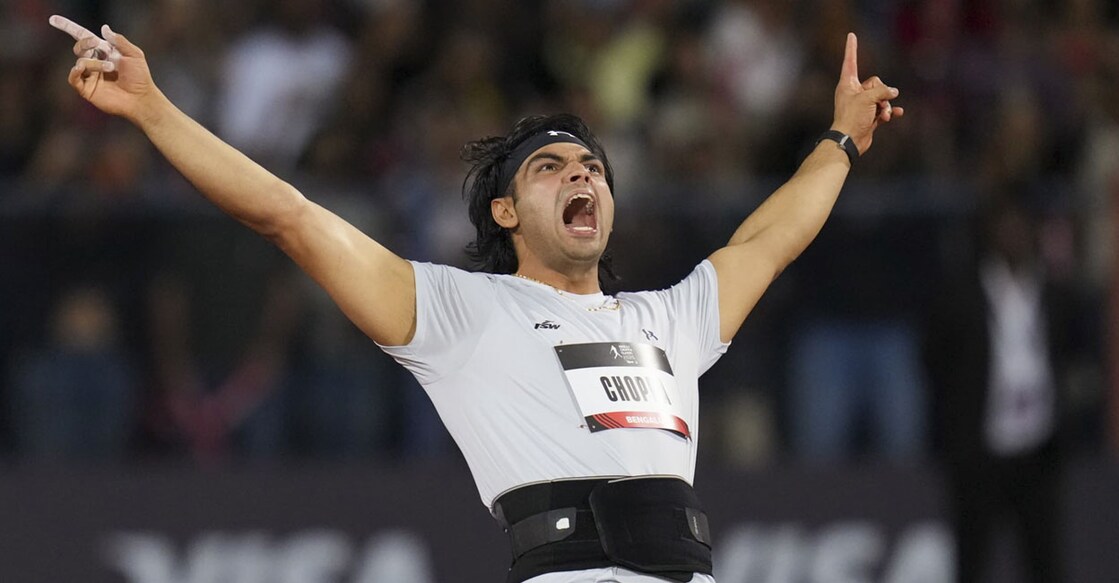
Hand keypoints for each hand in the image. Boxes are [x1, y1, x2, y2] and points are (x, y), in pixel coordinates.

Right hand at [49, 15, 156, 121]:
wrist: (141, 99)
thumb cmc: (140, 77)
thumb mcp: (134, 54)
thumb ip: (119, 41)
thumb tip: (104, 28)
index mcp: (104, 52)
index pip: (83, 37)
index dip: (68, 27)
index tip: (54, 20)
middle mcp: (95, 63)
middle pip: (79, 47)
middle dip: (85, 43)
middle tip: (95, 44)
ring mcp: (90, 76)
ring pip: (81, 62)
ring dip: (95, 63)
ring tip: (111, 68)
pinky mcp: (87, 89)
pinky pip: (73, 78)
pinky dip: (75, 71)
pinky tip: (81, 68)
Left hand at [831, 33, 903, 154]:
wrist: (850, 141)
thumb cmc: (852, 118)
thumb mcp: (867, 99)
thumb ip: (882, 91)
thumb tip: (893, 92)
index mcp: (847, 84)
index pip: (851, 61)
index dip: (851, 48)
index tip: (851, 35)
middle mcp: (854, 92)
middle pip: (875, 82)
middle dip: (881, 93)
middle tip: (876, 104)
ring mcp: (862, 105)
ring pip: (882, 97)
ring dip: (885, 105)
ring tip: (882, 115)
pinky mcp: (869, 116)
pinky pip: (884, 109)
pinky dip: (890, 111)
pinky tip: (897, 113)